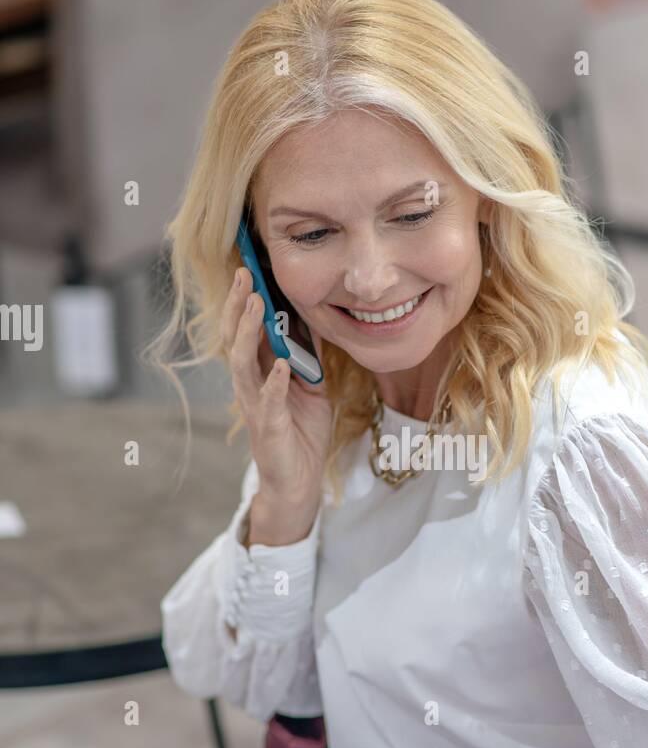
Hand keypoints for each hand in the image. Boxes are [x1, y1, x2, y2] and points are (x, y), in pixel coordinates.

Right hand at [221, 266, 332, 504]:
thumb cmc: (301, 431)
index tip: (249, 267)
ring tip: (254, 305)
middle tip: (244, 274)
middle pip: (234, 339)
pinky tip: (282, 364)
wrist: (298, 481)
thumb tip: (313, 320)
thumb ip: (307, 356)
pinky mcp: (268, 429)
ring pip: (242, 364)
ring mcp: (255, 406)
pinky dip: (275, 382)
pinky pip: (268, 402)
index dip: (244, 300)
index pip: (245, 330)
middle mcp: (249, 385)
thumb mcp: (310, 385)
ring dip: (248, 332)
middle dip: (237, 306)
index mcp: (258, 372)